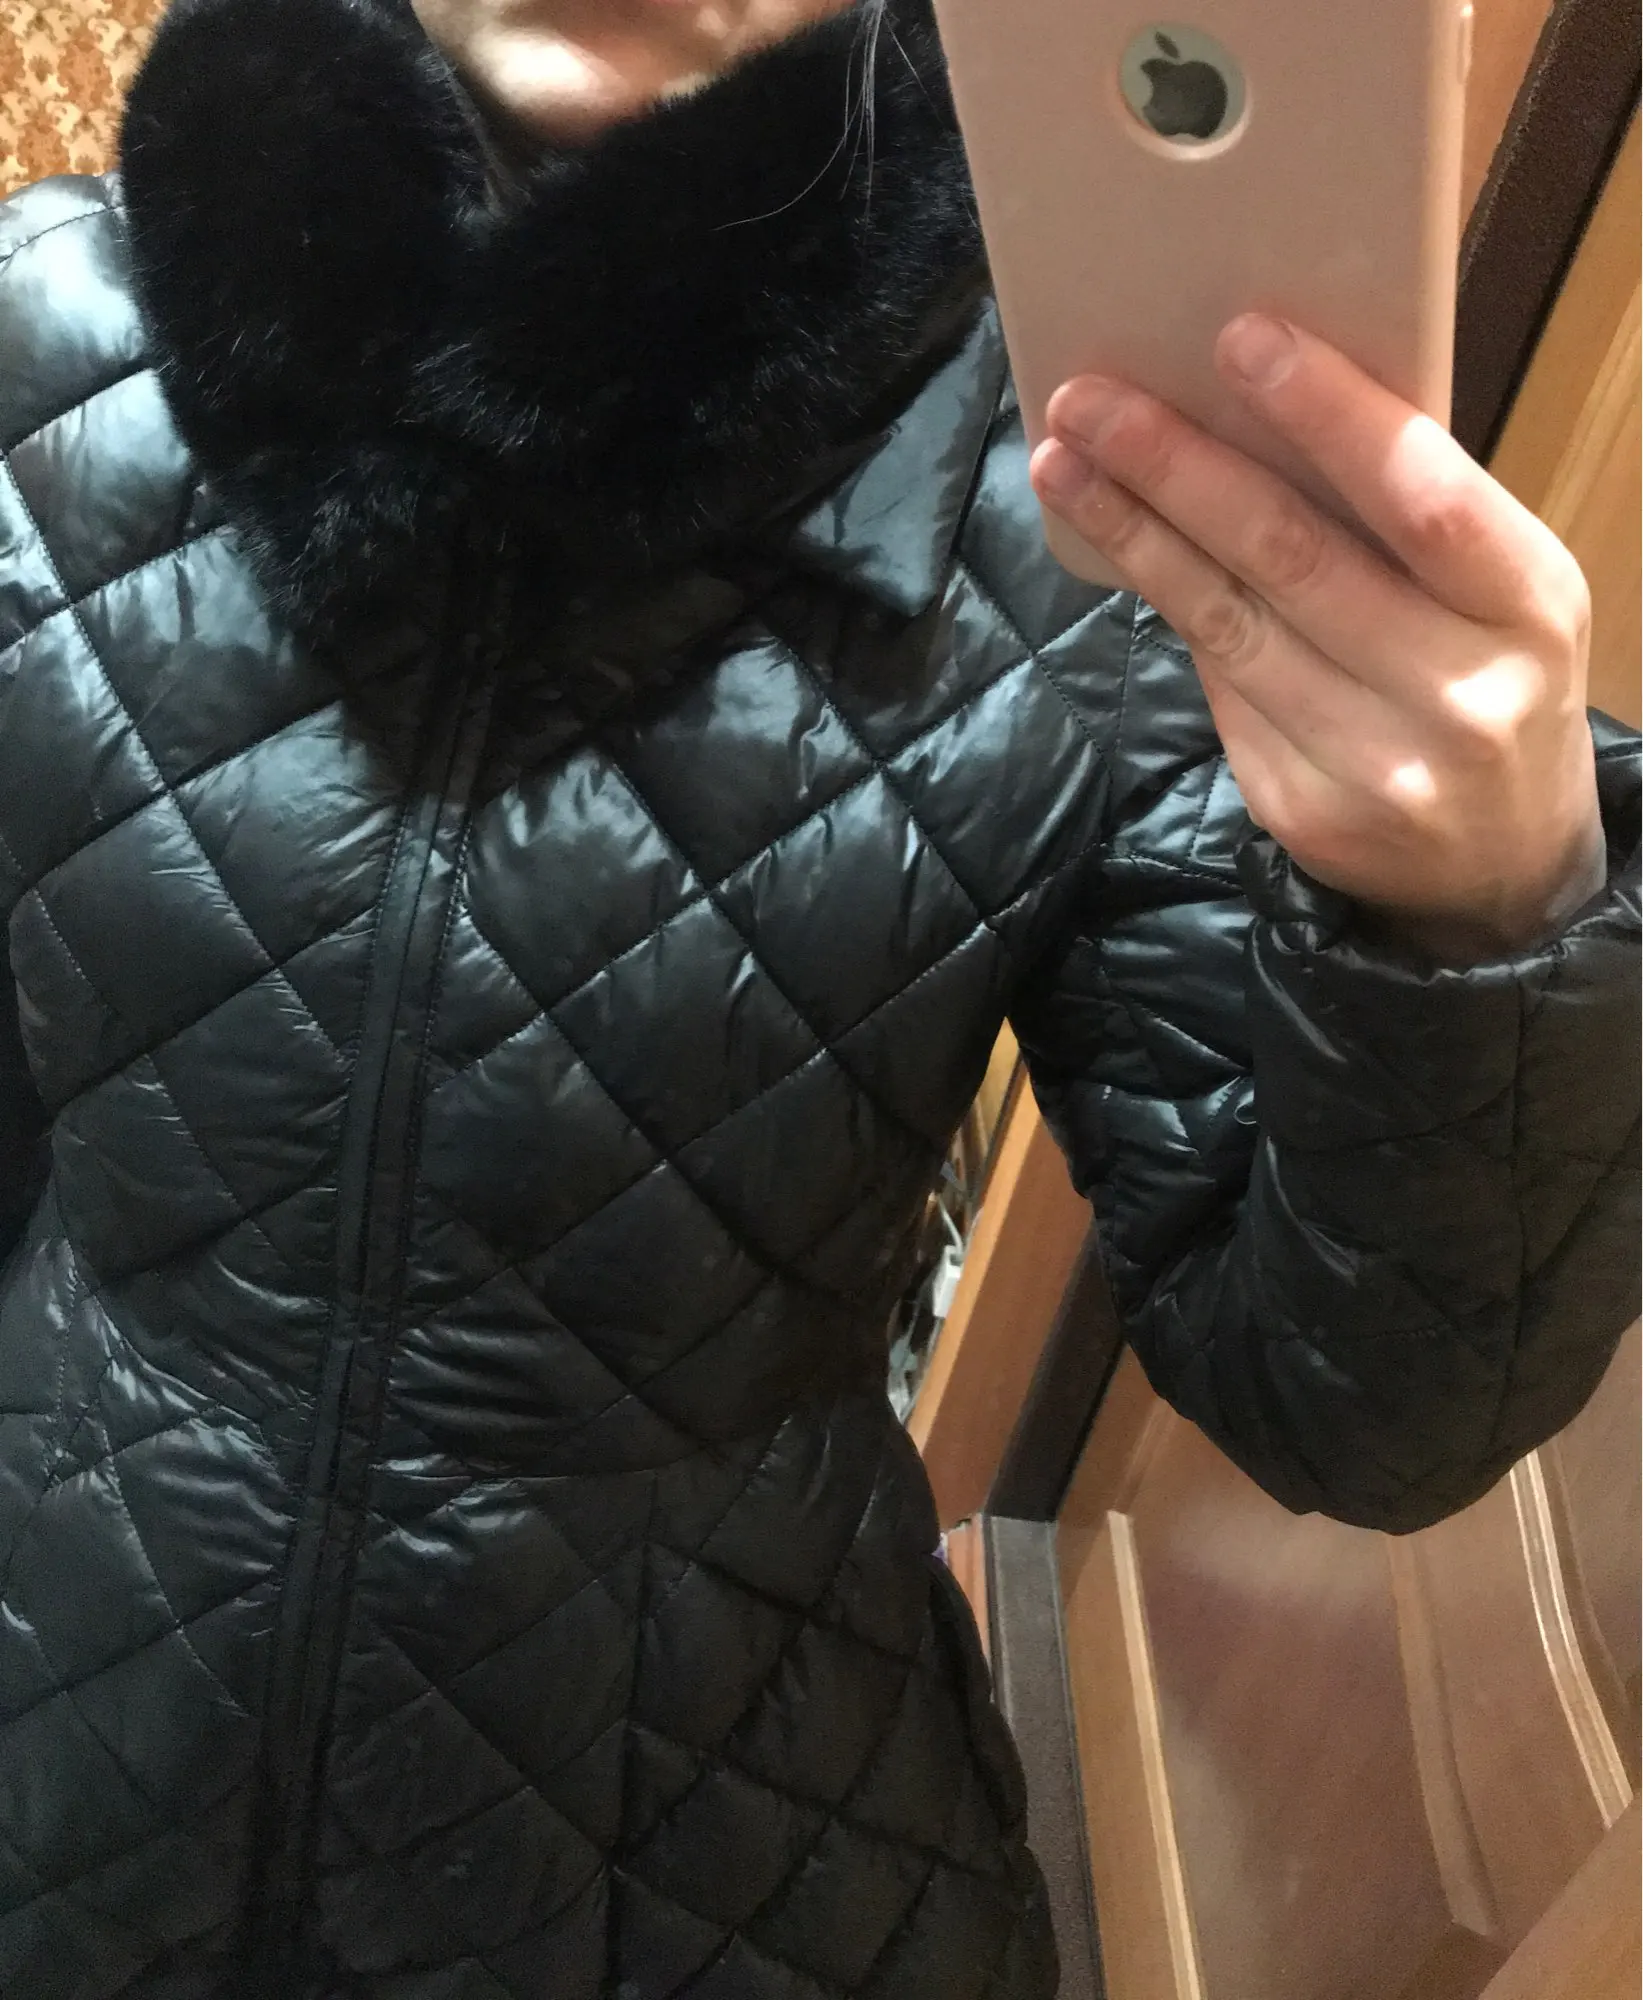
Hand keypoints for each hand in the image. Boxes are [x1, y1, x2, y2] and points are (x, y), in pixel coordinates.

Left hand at [1030, 315, 1606, 961]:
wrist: (1507, 869)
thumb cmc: (1499, 685)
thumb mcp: (1505, 596)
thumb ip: (1414, 520)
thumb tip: (1259, 415)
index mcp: (1529, 607)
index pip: (1423, 495)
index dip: (1328, 414)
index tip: (1240, 339)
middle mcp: (1458, 693)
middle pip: (1291, 558)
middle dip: (1177, 467)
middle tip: (1090, 401)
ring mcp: (1375, 764)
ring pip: (1228, 625)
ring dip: (1135, 534)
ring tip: (1063, 465)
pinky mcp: (1301, 811)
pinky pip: (1220, 688)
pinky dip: (1173, 611)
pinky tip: (1127, 552)